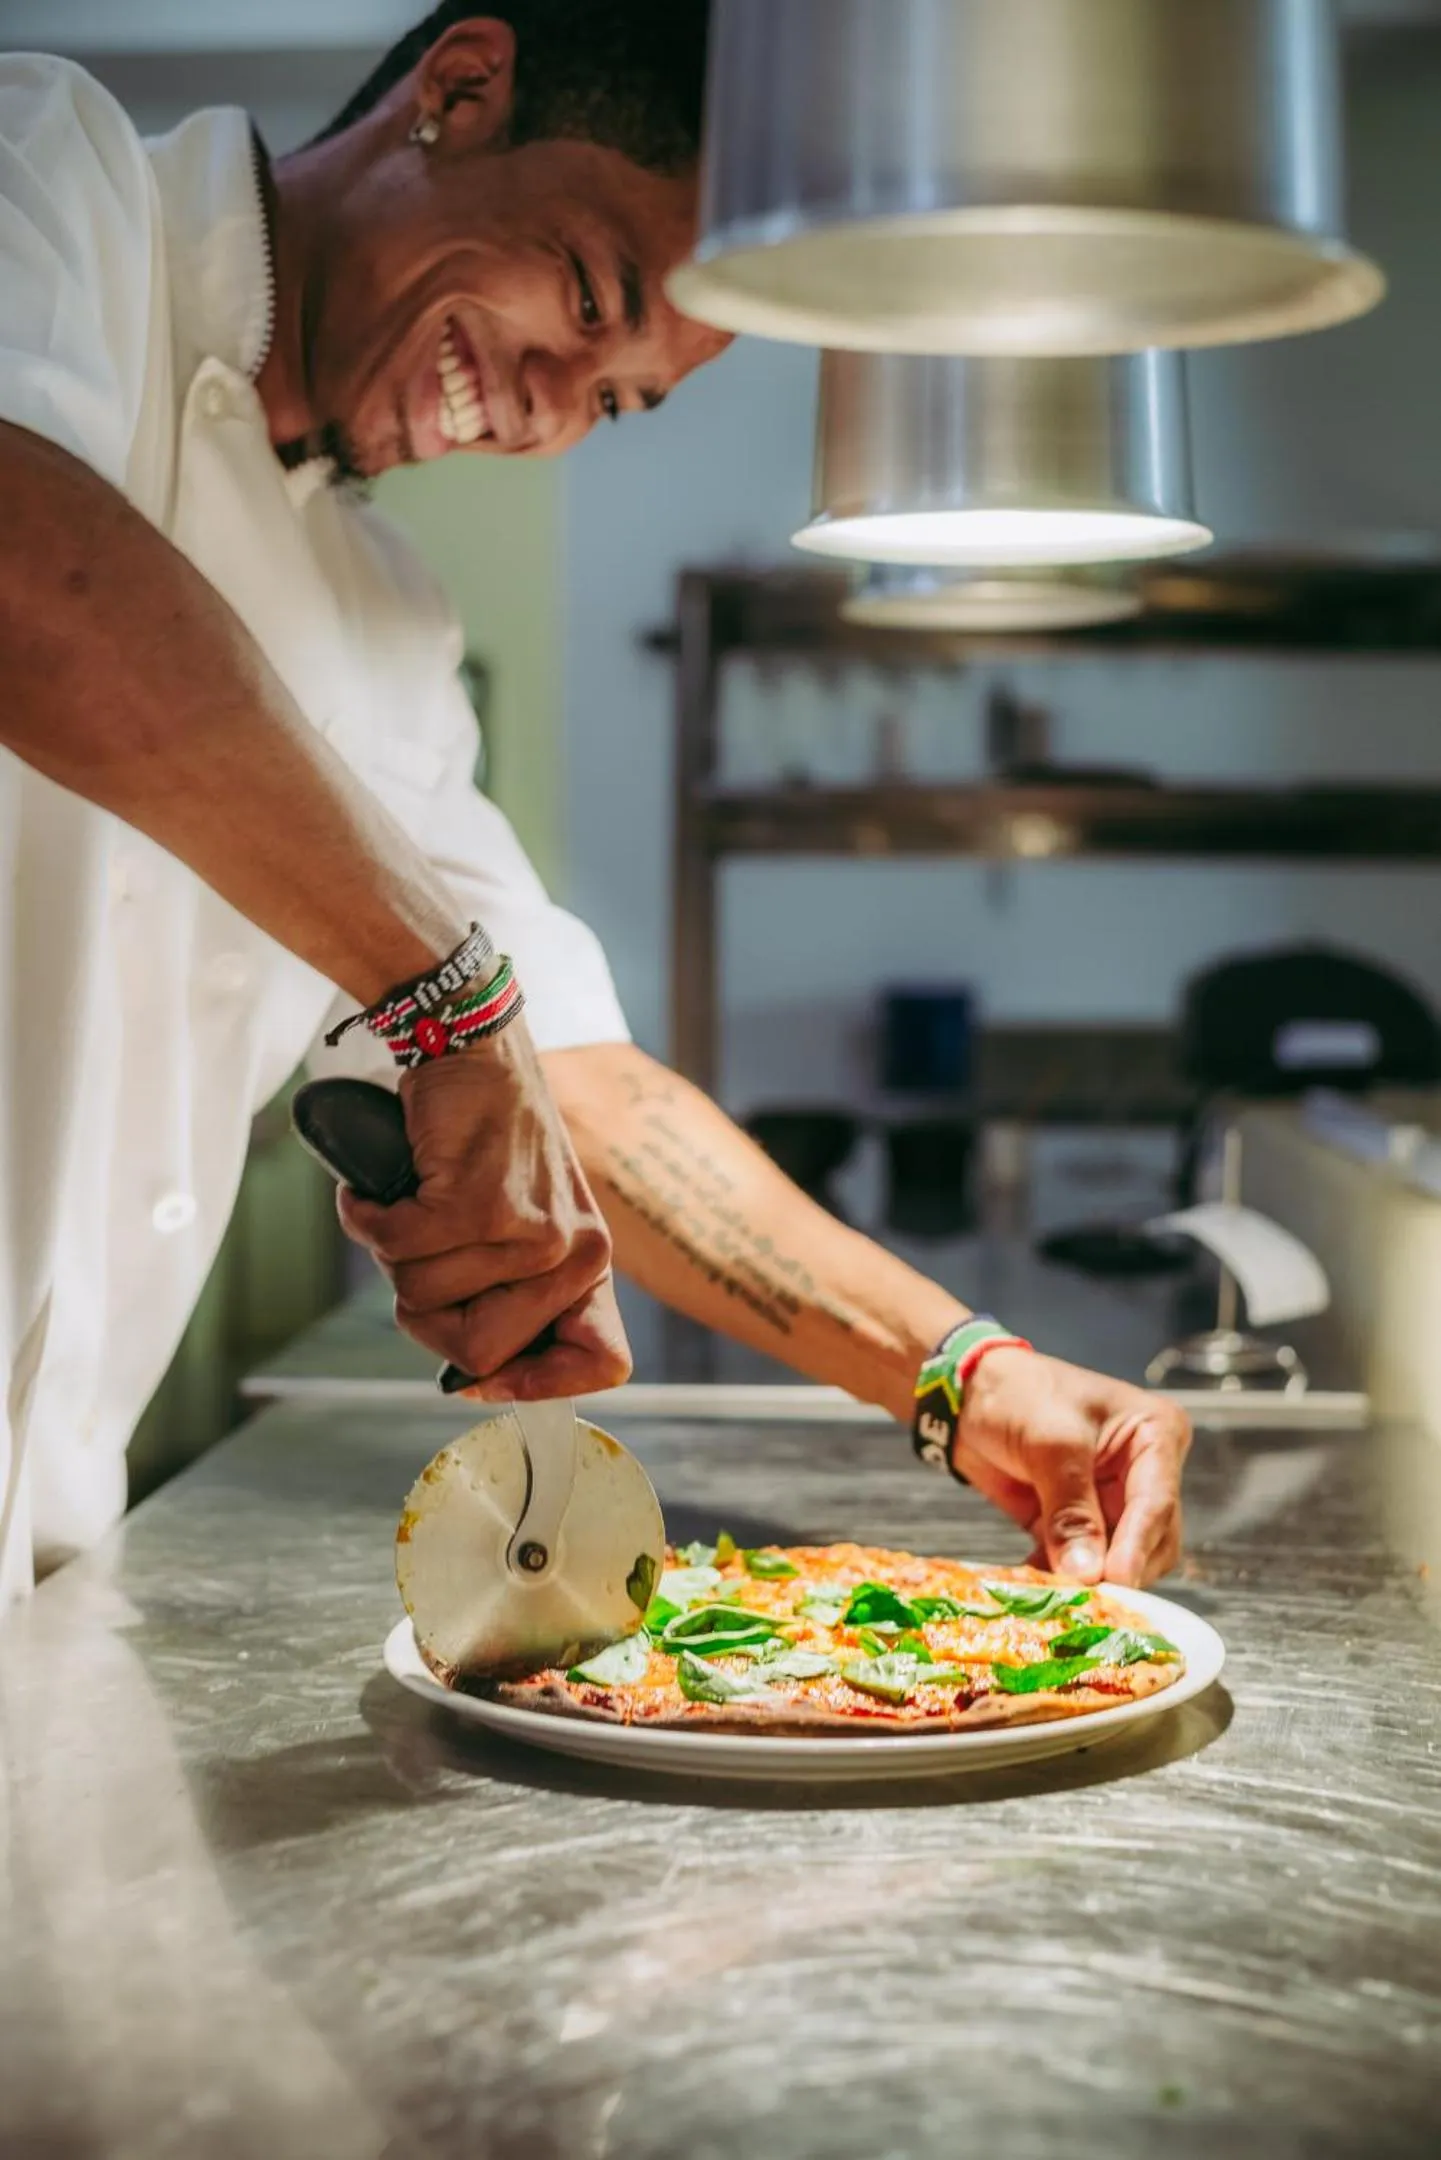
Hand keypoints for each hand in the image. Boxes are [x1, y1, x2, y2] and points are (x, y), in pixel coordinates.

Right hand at [337, 1026, 631, 1399]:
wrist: (474, 1047)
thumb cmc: (486, 1139)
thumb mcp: (525, 1220)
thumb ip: (511, 1293)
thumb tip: (474, 1379)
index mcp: (591, 1264)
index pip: (601, 1362)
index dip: (535, 1384)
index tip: (479, 1377)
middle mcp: (573, 1254)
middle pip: (478, 1350)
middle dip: (425, 1312)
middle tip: (417, 1256)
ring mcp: (527, 1232)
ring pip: (421, 1298)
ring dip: (392, 1254)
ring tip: (409, 1202)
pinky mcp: (474, 1205)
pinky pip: (395, 1249)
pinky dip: (367, 1218)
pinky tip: (379, 1189)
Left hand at [951, 1349, 1190, 1586]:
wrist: (967, 1394)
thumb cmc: (1017, 1394)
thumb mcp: (1051, 1444)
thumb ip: (1070, 1509)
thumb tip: (1087, 1571)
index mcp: (1156, 1435)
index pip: (1156, 1500)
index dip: (1137, 1544)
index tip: (1118, 1578)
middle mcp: (1143, 1473)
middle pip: (1152, 1539)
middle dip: (1119, 1568)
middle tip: (1088, 1595)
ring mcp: (1112, 1501)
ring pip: (1119, 1559)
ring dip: (1089, 1578)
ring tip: (1058, 1594)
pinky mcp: (1079, 1524)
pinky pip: (1081, 1564)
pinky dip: (1061, 1577)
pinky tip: (1036, 1588)